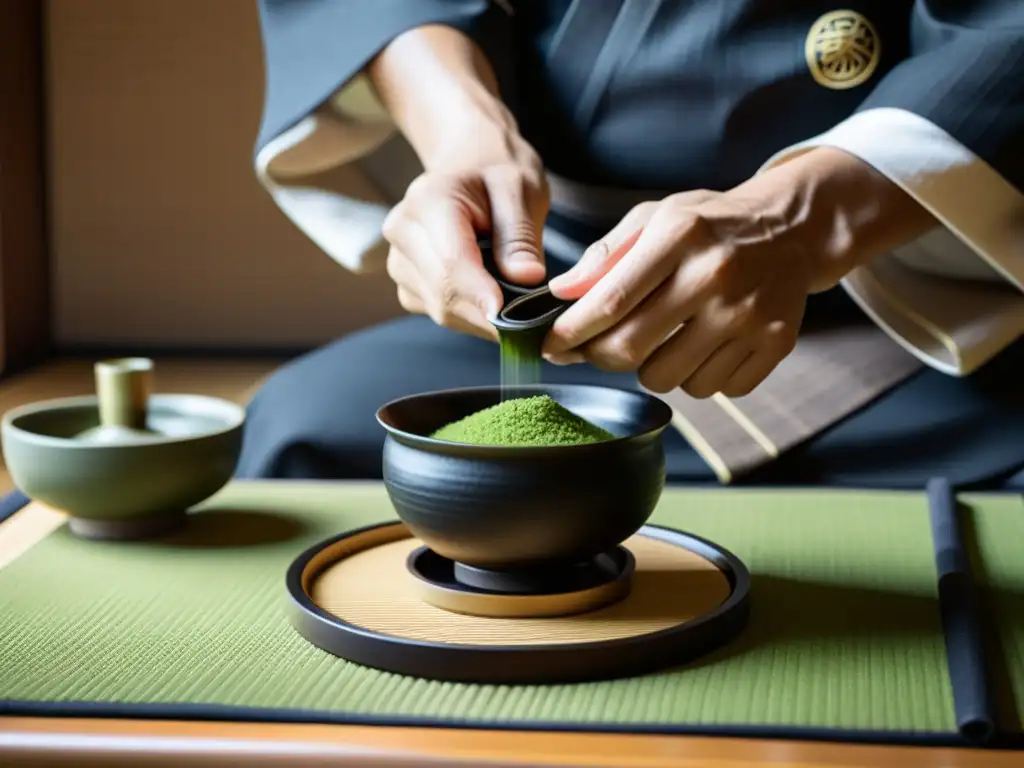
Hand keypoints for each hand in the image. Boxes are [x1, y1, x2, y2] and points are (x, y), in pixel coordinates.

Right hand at [371, 26, 548, 340]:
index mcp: (429, 200)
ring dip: (480, 318)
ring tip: (516, 307)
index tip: (508, 320)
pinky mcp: (407, 281)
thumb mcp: (521, 189)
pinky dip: (470, 316)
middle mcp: (403, 231)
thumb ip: (520, 235)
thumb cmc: (498, 171)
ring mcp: (399, 259)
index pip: (452, 261)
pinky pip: (437, 312)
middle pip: (443, 291)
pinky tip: (493, 301)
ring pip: (439, 308)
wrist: (469, 161)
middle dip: (487, 314)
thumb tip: (526, 279)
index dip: (481, 295)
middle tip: (533, 326)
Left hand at [543, 190, 808, 396]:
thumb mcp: (657, 217)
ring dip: (652, 368)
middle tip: (598, 347)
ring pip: (668, 379)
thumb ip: (606, 254)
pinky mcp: (774, 344)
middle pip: (632, 349)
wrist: (792, 232)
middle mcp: (716, 276)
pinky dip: (697, 376)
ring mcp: (749, 314)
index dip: (572, 332)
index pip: (612, 300)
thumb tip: (561, 293)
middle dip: (601, 356)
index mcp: (681, 236)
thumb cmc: (710, 226)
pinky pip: (712, 389)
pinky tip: (703, 345)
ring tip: (666, 337)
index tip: (550, 345)